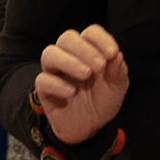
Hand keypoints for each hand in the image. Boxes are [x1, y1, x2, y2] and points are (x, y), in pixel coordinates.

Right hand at [33, 24, 128, 145]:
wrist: (92, 126)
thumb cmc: (103, 100)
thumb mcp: (117, 86)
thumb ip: (117, 70)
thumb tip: (117, 55)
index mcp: (88, 51)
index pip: (90, 33)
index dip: (100, 39)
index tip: (113, 53)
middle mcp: (69, 56)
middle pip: (67, 38)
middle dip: (84, 48)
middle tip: (100, 65)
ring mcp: (55, 72)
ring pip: (49, 54)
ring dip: (68, 61)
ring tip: (86, 74)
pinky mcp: (45, 90)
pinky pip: (42, 80)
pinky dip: (57, 84)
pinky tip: (72, 92)